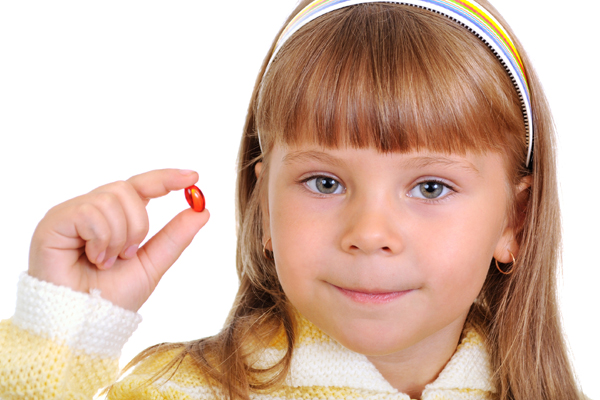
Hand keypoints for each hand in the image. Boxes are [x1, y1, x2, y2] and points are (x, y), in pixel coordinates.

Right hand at [28, 169, 209, 310]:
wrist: (85, 324)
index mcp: (114, 217)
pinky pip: (89, 212)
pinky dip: (101, 239)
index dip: (165, 178)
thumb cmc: (112, 298)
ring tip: (106, 262)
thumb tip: (203, 211)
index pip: (140, 185)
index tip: (194, 177)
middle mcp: (91, 210)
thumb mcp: (152, 264)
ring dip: (118, 237)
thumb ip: (175, 236)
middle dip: (138, 224)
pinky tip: (93, 259)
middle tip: (129, 254)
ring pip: (110, 199)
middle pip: (127, 189)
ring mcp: (70, 214)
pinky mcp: (54, 221)